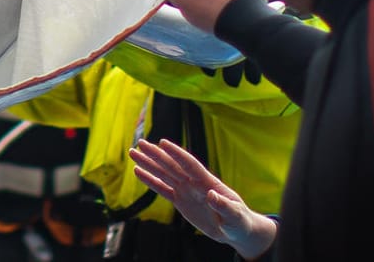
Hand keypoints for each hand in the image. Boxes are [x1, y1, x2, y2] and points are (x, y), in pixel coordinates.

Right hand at [131, 139, 276, 259]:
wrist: (235, 230)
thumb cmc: (239, 221)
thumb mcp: (235, 216)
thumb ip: (223, 206)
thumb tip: (211, 195)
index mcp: (208, 182)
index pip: (190, 165)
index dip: (177, 154)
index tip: (163, 143)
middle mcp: (194, 182)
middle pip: (172, 165)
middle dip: (156, 154)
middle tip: (140, 143)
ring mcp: (186, 190)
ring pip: (164, 174)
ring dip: (149, 163)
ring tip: (133, 152)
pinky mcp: (180, 201)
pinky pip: (162, 189)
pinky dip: (150, 180)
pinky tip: (138, 172)